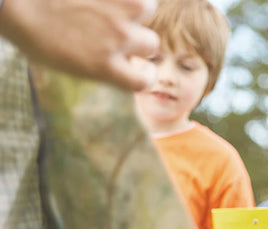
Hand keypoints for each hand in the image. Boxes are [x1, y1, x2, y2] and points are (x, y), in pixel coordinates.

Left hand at [0, 0, 158, 90]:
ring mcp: (122, 11)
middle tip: (117, 29)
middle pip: (150, 43)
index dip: (145, 73)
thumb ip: (102, 66)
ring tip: (109, 4)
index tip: (140, 66)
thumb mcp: (69, 64)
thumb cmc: (32, 31)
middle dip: (136, 37)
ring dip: (134, 7)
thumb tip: (118, 62)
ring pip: (147, 9)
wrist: (16, 0)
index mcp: (107, 67)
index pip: (146, 80)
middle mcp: (120, 40)